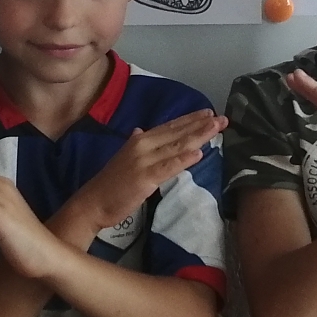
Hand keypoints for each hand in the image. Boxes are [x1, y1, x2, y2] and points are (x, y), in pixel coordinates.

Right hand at [70, 108, 226, 231]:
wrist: (93, 202)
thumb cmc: (111, 184)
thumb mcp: (124, 158)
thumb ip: (136, 144)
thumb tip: (141, 130)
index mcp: (139, 139)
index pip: (170, 127)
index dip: (190, 119)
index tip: (209, 113)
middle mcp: (142, 144)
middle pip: (177, 133)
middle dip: (201, 125)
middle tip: (223, 118)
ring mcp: (144, 160)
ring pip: (176, 146)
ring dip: (198, 136)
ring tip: (216, 129)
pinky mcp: (145, 177)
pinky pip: (168, 166)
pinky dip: (184, 159)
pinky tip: (199, 153)